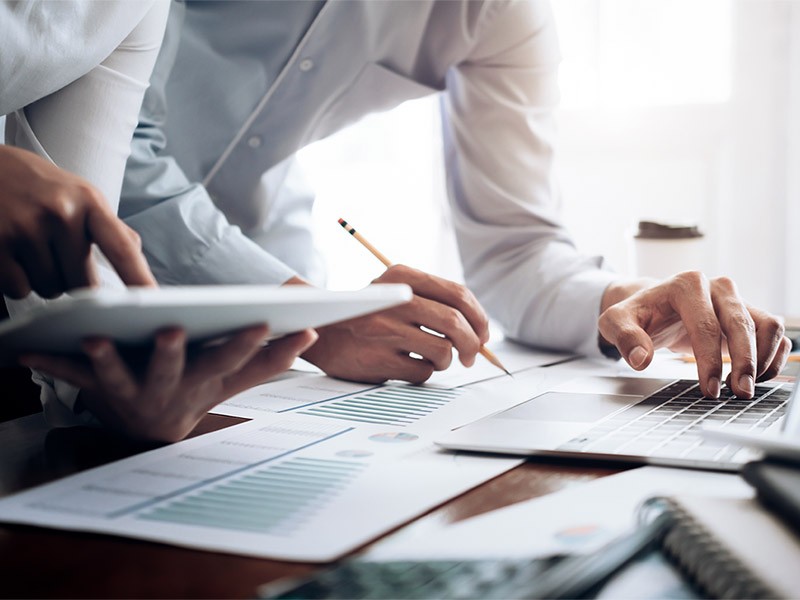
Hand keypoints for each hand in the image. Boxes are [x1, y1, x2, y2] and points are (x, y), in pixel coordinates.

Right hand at [0, 145, 155, 298]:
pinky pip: (20, 289)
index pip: (122, 248)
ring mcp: (26, 229)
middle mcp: (60, 213)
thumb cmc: (35, 185)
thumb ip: (106, 224)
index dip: (140, 278)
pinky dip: (16, 281)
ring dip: (43, 279)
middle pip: (84, 283)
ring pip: (51, 289)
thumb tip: (134, 250)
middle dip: (72, 278)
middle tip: (54, 251)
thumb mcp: (78, 193)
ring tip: (29, 247)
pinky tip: (9, 253)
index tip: (155, 300)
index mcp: (88, 201)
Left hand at [20, 326, 317, 441]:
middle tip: (171, 331)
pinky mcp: (97, 388)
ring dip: (104, 359)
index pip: (232, 361)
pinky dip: (49, 361)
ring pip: (117, 376)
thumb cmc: (196, 392)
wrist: (151, 430)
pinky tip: (25, 350)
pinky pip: (70, 375)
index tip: (264, 323)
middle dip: (172, 353)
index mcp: (204, 382)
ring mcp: (130, 391)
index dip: (248, 345)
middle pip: (172, 371)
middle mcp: (168, 390)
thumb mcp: (234, 379)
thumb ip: (270, 359)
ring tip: (94, 338)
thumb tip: (311, 334)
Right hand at [294, 265, 489, 383]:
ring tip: (431, 358)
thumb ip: (435, 301)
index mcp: (402, 276)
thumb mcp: (395, 290)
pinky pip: (423, 372)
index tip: (483, 333)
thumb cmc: (370, 315)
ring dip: (446, 361)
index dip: (479, 317)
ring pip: (443, 352)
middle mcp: (394, 299)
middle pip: (455, 324)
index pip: (458, 294)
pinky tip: (407, 364)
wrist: (321, 332)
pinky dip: (423, 372)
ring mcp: (385, 330)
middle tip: (472, 356)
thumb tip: (481, 330)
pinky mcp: (378, 359)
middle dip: (473, 344)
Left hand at [598, 271, 790, 398]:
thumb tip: (640, 359)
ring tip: (747, 386)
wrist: (652, 306)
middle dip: (744, 361)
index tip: (710, 389)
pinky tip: (757, 376)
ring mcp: (735, 299)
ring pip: (765, 325)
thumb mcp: (616, 322)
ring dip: (763, 358)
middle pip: (740, 324)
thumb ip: (624, 337)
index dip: (710, 360)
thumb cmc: (638, 314)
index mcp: (685, 285)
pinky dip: (772, 354)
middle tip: (739, 393)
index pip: (705, 326)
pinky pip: (772, 330)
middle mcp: (716, 287)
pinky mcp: (747, 312)